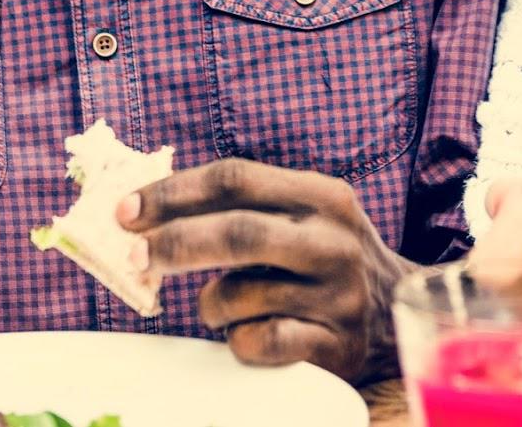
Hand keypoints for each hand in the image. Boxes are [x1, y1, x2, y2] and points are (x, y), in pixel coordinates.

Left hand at [116, 159, 412, 383]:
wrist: (395, 315)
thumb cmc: (322, 258)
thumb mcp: (301, 216)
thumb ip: (241, 206)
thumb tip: (145, 211)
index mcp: (322, 194)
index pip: (236, 178)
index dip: (174, 192)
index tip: (126, 211)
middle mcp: (334, 238)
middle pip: (237, 232)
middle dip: (174, 244)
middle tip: (134, 257)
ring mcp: (338, 293)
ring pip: (239, 295)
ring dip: (210, 304)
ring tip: (223, 305)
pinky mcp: (335, 344)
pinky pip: (259, 342)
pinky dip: (238, 341)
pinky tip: (249, 334)